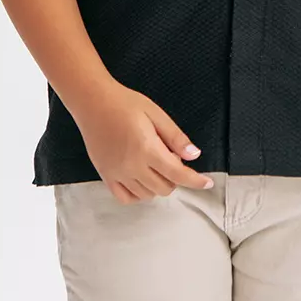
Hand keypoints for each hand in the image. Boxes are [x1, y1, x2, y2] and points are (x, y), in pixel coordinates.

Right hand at [73, 79, 214, 203]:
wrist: (93, 102)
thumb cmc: (125, 103)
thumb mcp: (156, 113)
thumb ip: (175, 137)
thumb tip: (194, 155)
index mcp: (147, 149)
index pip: (178, 174)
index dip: (195, 181)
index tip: (207, 183)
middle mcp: (132, 166)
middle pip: (164, 188)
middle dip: (176, 177)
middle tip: (172, 156)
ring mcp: (117, 174)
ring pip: (147, 195)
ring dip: (158, 185)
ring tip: (155, 163)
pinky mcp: (105, 176)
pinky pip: (125, 198)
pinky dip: (139, 194)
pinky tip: (142, 178)